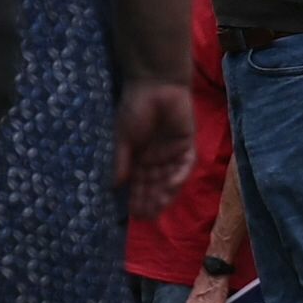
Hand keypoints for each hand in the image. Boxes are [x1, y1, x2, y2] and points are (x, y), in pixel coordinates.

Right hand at [117, 73, 194, 210]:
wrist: (155, 84)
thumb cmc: (135, 107)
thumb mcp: (123, 137)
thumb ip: (122, 161)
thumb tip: (115, 185)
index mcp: (140, 155)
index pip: (139, 182)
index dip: (136, 197)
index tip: (132, 214)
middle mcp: (157, 156)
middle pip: (154, 184)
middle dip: (150, 200)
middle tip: (145, 217)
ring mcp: (172, 151)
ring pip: (170, 178)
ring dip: (164, 194)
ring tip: (157, 208)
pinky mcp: (186, 143)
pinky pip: (184, 164)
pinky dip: (178, 176)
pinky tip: (170, 186)